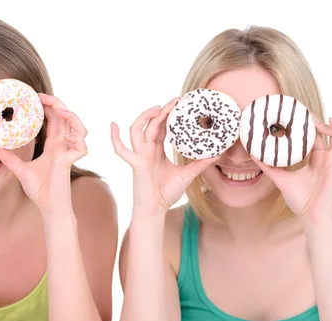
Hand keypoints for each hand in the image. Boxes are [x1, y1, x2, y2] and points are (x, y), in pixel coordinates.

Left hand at [0, 93, 87, 215]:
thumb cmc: (39, 190)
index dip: (48, 105)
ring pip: (81, 128)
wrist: (47, 206)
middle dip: (57, 103)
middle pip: (67, 118)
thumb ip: (8, 157)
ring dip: (72, 117)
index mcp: (53, 145)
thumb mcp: (19, 169)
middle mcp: (62, 146)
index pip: (55, 119)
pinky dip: (77, 139)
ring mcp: (68, 153)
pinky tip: (64, 138)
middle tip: (42, 97)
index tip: (36, 97)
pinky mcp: (70, 162)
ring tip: (59, 112)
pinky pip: (82, 147)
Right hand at [111, 98, 218, 216]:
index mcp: (157, 151)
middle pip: (151, 124)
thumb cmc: (167, 193)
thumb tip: (218, 154)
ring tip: (157, 108)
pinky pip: (121, 149)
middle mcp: (146, 150)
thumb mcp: (188, 175)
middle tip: (175, 101)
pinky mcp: (135, 163)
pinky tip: (113, 124)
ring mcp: (139, 155)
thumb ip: (200, 164)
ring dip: (144, 117)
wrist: (156, 209)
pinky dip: (115, 137)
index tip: (179, 103)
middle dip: (161, 111)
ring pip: (137, 130)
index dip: (167, 115)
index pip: (161, 128)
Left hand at [251, 117, 331, 226]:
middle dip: (328, 124)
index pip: (318, 136)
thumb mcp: (281, 179)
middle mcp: (329, 161)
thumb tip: (252, 154)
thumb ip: (268, 167)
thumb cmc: (299, 199)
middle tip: (313, 117)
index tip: (304, 113)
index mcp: (317, 159)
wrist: (308, 218)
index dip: (314, 124)